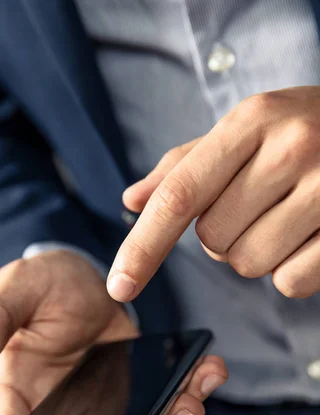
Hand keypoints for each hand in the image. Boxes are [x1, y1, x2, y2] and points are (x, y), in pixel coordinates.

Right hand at [0, 251, 227, 414]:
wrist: (85, 280)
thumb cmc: (41, 286)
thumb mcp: (15, 288)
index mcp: (14, 390)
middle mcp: (55, 410)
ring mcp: (95, 407)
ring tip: (192, 396)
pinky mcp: (128, 394)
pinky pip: (155, 410)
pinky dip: (182, 396)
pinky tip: (203, 374)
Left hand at [107, 86, 319, 301]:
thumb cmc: (298, 132)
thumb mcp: (243, 132)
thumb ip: (184, 167)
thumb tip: (131, 200)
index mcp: (251, 121)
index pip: (180, 195)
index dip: (143, 246)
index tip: (119, 286)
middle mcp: (291, 149)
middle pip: (213, 240)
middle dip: (224, 235)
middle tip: (257, 204)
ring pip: (248, 264)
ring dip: (255, 253)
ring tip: (284, 217)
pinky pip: (290, 283)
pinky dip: (290, 271)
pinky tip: (308, 237)